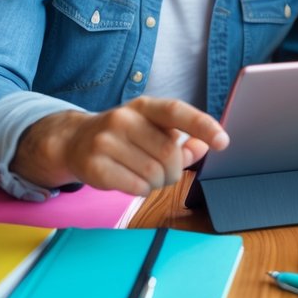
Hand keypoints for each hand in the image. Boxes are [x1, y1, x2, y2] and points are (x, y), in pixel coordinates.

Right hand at [12, 98, 228, 194]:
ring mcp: (105, 141)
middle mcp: (124, 118)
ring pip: (153, 174)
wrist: (74, 141)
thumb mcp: (153, 130)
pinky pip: (135, 187)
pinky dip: (142, 190)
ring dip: (158, 183)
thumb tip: (206, 146)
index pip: (177, 111)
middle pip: (169, 154)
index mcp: (144, 106)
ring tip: (147, 176)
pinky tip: (133, 182)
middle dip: (174, 171)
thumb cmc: (124, 136)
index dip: (202, 125)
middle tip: (165, 172)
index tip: (222, 141)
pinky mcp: (94, 165)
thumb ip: (182, 140)